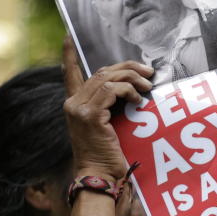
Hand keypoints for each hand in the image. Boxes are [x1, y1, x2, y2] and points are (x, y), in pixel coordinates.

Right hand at [62, 35, 152, 179]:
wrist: (101, 178)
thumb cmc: (109, 157)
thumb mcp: (109, 127)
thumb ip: (111, 107)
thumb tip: (132, 89)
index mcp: (75, 106)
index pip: (69, 74)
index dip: (69, 55)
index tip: (68, 37)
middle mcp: (72, 104)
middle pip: (101, 72)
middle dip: (127, 68)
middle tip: (148, 72)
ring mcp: (79, 109)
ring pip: (107, 78)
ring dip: (133, 79)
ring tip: (148, 87)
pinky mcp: (89, 115)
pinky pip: (112, 91)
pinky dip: (128, 91)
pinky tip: (138, 100)